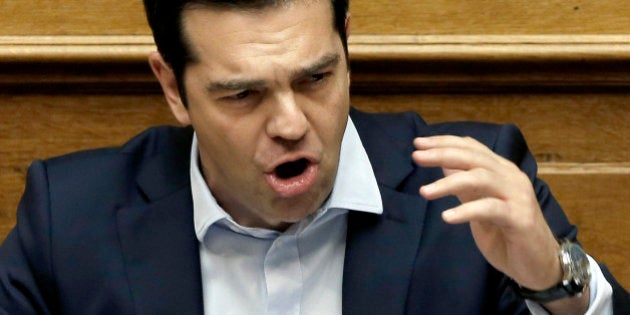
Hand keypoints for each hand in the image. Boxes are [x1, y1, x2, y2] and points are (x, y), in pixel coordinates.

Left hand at [411, 135, 561, 290]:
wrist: (539, 264)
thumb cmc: (506, 233)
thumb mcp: (479, 205)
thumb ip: (465, 185)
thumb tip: (442, 163)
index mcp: (501, 170)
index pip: (472, 147)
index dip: (445, 142)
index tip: (418, 143)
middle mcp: (511, 177)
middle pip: (474, 157)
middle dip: (442, 154)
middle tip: (416, 157)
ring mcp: (517, 196)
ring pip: (481, 178)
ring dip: (449, 183)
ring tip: (424, 192)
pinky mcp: (520, 218)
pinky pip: (490, 208)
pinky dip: (467, 211)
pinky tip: (446, 217)